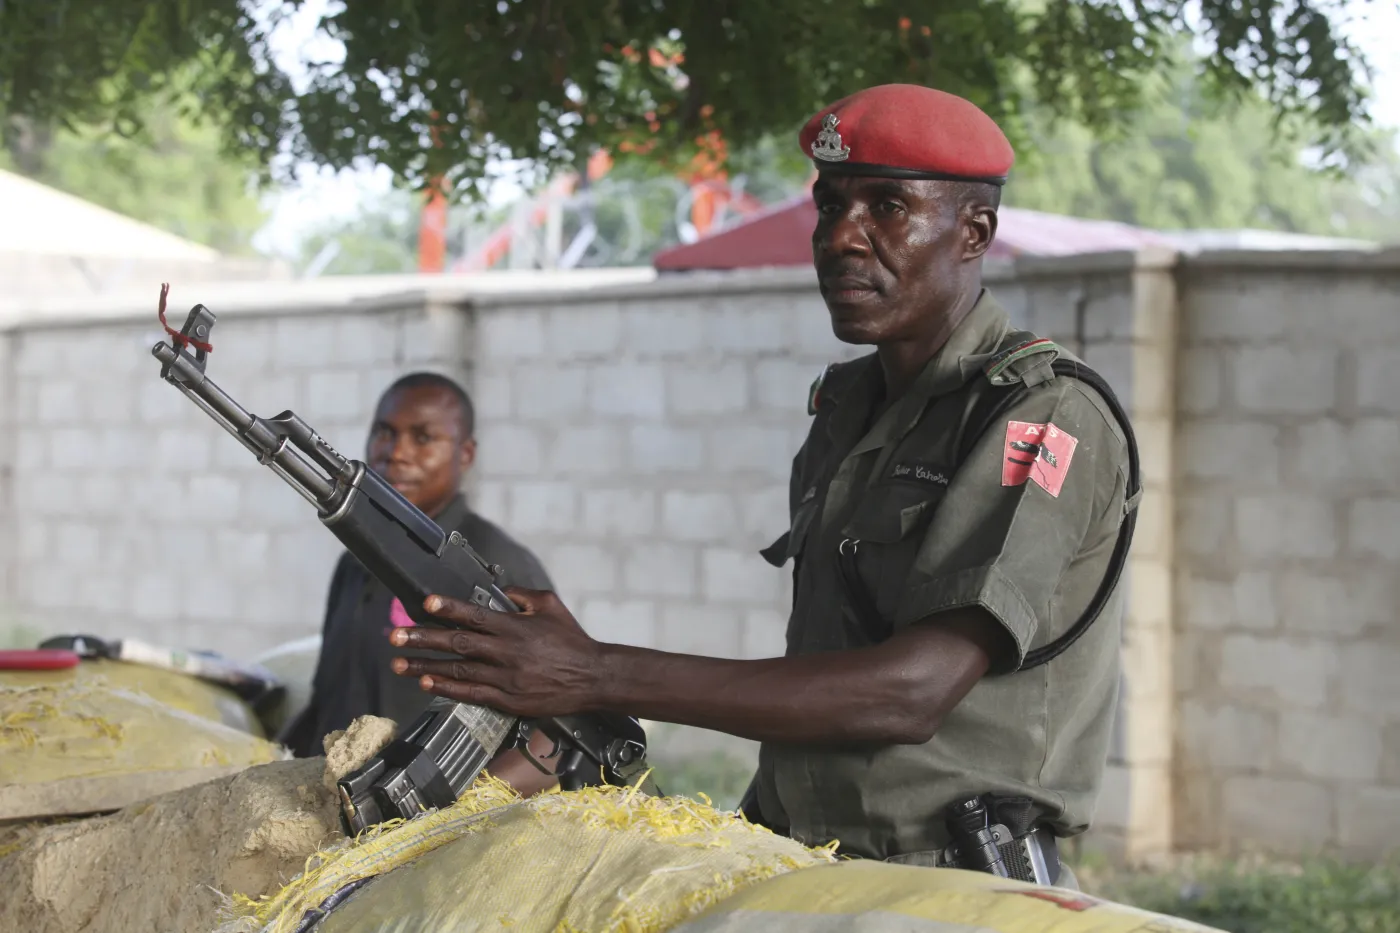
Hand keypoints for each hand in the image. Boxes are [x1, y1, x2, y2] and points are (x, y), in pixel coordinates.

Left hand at [388, 587, 603, 716]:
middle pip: (458, 642)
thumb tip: (500, 590)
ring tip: (399, 663)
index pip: (476, 614)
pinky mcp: (507, 700)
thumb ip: (523, 595)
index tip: (426, 602)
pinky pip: (471, 692)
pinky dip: (447, 687)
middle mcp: (506, 651)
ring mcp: (505, 678)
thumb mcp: (551, 606)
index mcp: (515, 627)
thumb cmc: (572, 640)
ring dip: (426, 664)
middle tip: (396, 635)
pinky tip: (427, 682)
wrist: (592, 678)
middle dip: (423, 638)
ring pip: (458, 669)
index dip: (449, 608)